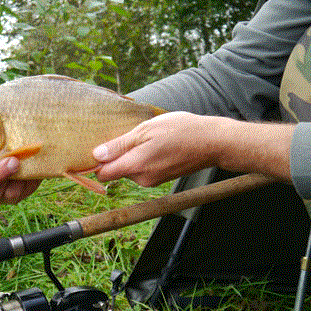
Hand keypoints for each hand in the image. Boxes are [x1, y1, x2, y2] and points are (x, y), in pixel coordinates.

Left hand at [93, 112, 217, 186]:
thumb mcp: (146, 130)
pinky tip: (156, 145)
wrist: (213, 142)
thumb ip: (120, 145)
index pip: (103, 174)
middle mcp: (142, 179)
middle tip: (131, 134)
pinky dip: (144, 158)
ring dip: (133, 155)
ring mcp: (152, 181)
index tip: (99, 148)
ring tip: (148, 138)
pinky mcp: (161, 179)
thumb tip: (97, 155)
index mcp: (135, 166)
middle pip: (116, 171)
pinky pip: (143, 170)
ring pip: (130, 169)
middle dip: (118, 155)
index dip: (97, 162)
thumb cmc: (181, 131)